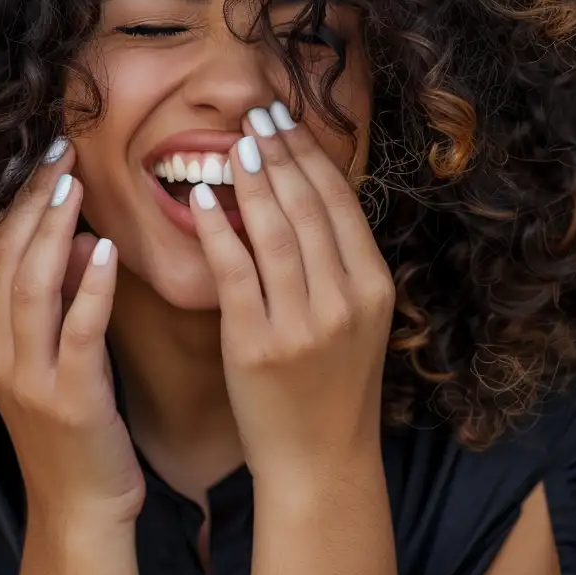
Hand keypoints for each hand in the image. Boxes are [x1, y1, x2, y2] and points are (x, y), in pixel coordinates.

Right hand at [0, 143, 142, 529]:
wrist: (81, 508)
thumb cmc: (81, 433)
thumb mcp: (65, 357)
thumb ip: (64, 300)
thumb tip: (77, 240)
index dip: (18, 199)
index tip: (46, 153)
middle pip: (6, 256)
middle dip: (31, 199)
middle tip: (59, 148)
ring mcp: (27, 375)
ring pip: (31, 285)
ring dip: (53, 230)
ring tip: (75, 184)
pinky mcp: (68, 397)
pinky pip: (76, 330)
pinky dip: (90, 288)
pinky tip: (106, 251)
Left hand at [185, 102, 397, 498]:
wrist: (320, 462)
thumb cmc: (333, 392)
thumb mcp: (357, 326)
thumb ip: (341, 268)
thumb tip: (307, 196)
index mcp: (373, 291)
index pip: (339, 204)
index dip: (309, 153)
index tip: (285, 117)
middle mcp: (344, 302)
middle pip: (307, 206)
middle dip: (278, 151)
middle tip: (253, 112)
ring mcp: (302, 323)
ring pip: (273, 230)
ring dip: (249, 177)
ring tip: (230, 142)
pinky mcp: (257, 344)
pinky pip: (233, 271)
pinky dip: (217, 228)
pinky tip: (201, 198)